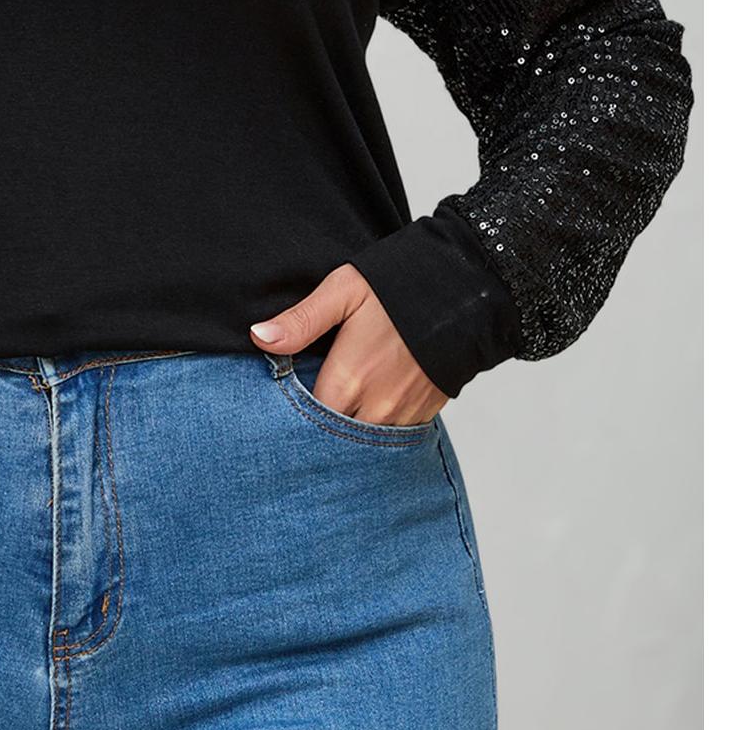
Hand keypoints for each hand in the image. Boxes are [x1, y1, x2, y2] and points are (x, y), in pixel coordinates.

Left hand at [250, 263, 448, 426]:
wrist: (470, 290)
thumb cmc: (402, 285)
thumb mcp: (345, 290)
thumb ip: (302, 320)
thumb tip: (259, 336)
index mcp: (350, 379)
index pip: (306, 419)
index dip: (291, 416)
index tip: (279, 409)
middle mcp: (376, 407)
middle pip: (333, 438)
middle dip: (318, 431)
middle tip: (301, 419)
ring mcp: (404, 415)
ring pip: (363, 444)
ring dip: (347, 433)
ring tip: (333, 414)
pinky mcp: (424, 414)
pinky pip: (390, 436)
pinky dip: (375, 429)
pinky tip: (363, 412)